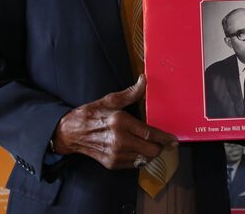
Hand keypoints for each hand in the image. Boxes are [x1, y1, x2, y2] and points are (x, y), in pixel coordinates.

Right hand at [52, 75, 176, 169]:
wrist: (70, 133)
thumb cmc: (91, 114)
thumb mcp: (110, 100)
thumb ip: (131, 93)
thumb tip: (144, 80)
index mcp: (120, 122)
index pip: (149, 134)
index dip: (165, 138)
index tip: (174, 139)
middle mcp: (119, 141)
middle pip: (151, 150)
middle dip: (160, 146)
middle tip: (162, 141)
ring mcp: (115, 154)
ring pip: (144, 159)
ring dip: (150, 153)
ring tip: (150, 144)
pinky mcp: (112, 163)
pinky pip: (134, 164)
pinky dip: (140, 158)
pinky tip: (137, 149)